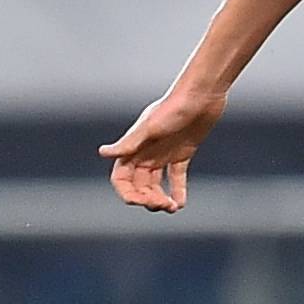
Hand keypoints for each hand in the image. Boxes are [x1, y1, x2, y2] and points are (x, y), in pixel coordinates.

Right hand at [100, 86, 226, 211]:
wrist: (201, 95)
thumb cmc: (173, 107)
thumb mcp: (151, 127)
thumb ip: (129, 143)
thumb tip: (103, 153)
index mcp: (133, 148)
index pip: (121, 178)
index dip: (127, 192)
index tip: (140, 202)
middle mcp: (145, 153)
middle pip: (139, 184)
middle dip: (147, 198)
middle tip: (162, 205)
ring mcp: (163, 154)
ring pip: (155, 184)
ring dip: (160, 198)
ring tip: (172, 208)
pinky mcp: (182, 153)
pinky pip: (176, 177)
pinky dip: (177, 191)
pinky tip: (180, 204)